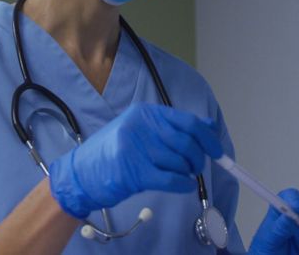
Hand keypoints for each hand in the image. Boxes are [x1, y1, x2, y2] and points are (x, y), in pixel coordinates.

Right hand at [47, 102, 221, 218]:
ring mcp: (136, 149)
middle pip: (186, 142)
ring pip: (180, 162)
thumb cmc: (113, 152)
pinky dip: (183, 185)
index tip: (217, 150)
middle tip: (196, 167)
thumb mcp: (141, 130)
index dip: (207, 137)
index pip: (186, 121)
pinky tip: (182, 186)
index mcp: (144, 112)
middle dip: (198, 158)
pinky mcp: (134, 173)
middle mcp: (141, 126)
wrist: (81, 174)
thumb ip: (172, 126)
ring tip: (181, 175)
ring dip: (187, 173)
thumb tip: (208, 126)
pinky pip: (171, 180)